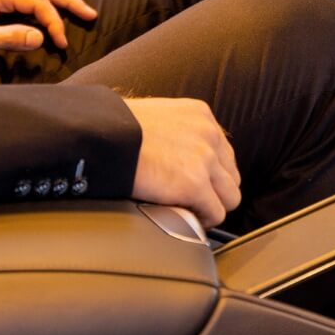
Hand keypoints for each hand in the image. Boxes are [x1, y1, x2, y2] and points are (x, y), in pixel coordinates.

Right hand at [124, 97, 240, 226]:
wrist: (103, 135)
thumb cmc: (119, 127)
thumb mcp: (159, 116)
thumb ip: (179, 132)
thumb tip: (181, 156)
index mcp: (200, 114)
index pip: (224, 153)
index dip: (212, 174)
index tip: (198, 184)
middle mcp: (208, 133)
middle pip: (231, 176)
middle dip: (214, 191)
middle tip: (192, 201)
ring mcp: (204, 158)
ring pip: (229, 198)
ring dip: (210, 207)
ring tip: (188, 211)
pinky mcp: (194, 183)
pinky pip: (214, 213)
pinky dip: (202, 220)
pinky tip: (184, 217)